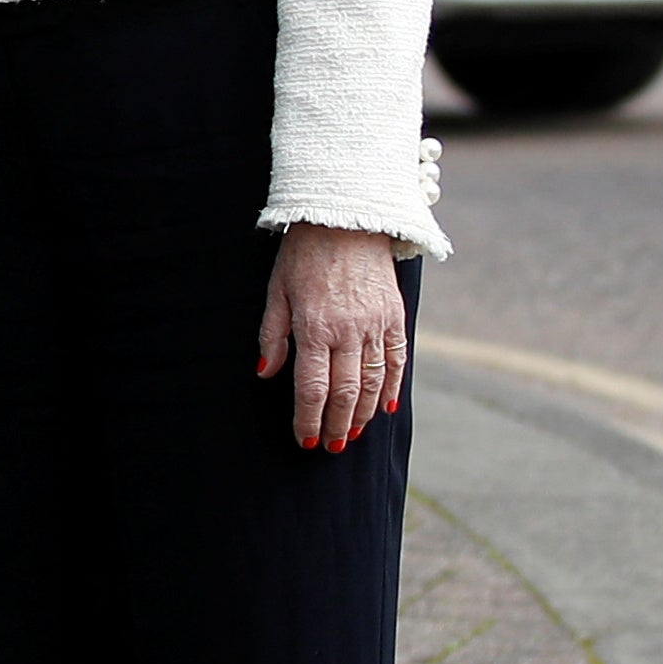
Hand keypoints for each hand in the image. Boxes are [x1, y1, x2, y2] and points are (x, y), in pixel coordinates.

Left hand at [257, 222, 408, 452]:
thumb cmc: (303, 255)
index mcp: (314, 326)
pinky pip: (397, 360)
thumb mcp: (277, 291)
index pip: (312, 386)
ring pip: (373, 382)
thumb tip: (265, 374)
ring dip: (363, 413)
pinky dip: (392, 387)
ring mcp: (376, 324)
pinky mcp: (395, 316)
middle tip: (330, 446)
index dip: (309, 418)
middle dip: (337, 424)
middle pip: (345, 392)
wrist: (346, 218)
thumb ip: (272, 336)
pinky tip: (383, 407)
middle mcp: (348, 330)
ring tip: (352, 433)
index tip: (306, 439)